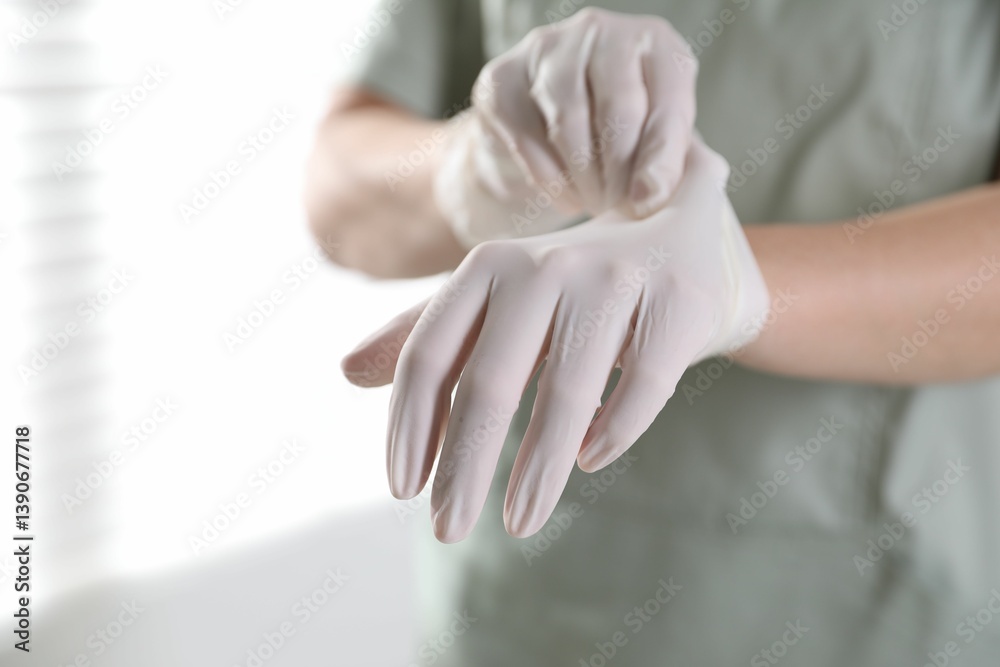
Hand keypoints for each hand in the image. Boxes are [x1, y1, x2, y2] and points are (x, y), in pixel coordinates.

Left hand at [345, 137, 769, 541]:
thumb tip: (345, 372)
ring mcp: (616, 280)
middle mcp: (545, 265)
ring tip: (518, 523)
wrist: (676, 237)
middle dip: (464, 466)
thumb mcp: (492, 302)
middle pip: (490, 381)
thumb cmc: (565, 290)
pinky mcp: (677, 304)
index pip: (429, 354)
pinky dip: (613, 432)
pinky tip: (589, 460)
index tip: (402, 490)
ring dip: (538, 470)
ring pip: (568, 392)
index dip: (409, 425)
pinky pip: (643, 385)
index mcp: (488, 266)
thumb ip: (425, 336)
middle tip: (446, 529)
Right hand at [472, 7, 697, 218]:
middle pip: (617, 107)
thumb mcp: (653, 140)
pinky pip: (527, 138)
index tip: (648, 200)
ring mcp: (545, 49)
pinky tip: (567, 198)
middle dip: (619, 171)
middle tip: (618, 206)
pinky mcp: (502, 79)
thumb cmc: (615, 131)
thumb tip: (649, 195)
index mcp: (652, 42)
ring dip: (584, 178)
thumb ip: (662, 161)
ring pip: (569, 122)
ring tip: (595, 203)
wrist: (545, 128)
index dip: (660, 158)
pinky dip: (550, 180)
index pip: (666, 99)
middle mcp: (600, 30)